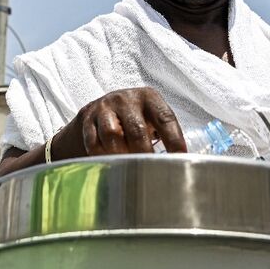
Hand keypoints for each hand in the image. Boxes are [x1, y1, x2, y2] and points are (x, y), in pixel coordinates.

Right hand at [55, 87, 186, 157]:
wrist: (98, 109)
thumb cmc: (135, 119)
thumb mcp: (151, 118)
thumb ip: (165, 134)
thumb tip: (181, 161)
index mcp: (149, 97)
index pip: (165, 119)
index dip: (174, 140)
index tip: (180, 159)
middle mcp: (126, 99)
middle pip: (137, 130)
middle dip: (145, 154)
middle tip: (151, 171)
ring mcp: (104, 107)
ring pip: (112, 135)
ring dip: (122, 155)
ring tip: (129, 168)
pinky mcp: (87, 118)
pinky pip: (93, 141)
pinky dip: (102, 155)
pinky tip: (111, 163)